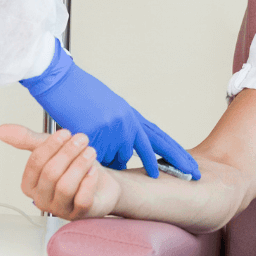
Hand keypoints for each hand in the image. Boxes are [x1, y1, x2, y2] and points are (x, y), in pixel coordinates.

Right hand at [0, 124, 121, 220]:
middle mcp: (42, 199)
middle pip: (51, 174)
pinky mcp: (79, 214)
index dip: (51, 146)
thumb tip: (2, 130)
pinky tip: (93, 170)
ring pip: (65, 187)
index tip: (65, 133)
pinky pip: (81, 200)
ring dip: (80, 165)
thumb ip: (27, 140)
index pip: (35, 163)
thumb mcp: (51, 150)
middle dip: (68, 153)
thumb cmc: (73, 168)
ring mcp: (60, 209)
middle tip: (81, 139)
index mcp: (30, 184)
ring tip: (90, 151)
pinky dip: (88, 182)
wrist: (101, 184)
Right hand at [20, 40, 199, 179]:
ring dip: (112, 161)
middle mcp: (127, 122)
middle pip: (155, 147)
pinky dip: (92, 159)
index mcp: (129, 115)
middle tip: (195, 174)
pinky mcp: (97, 135)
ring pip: (119, 158)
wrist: (60, 80)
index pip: (158, 136)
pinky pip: (98, 157)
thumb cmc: (78, 93)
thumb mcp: (107, 108)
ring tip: (102, 156)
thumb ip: (119, 127)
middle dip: (176, 161)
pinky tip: (85, 153)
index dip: (175, 150)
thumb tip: (126, 150)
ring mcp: (113, 129)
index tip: (189, 163)